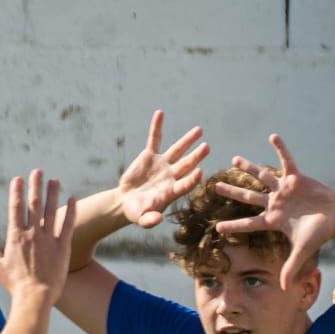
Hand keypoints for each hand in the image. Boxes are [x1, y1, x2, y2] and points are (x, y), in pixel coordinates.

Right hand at [0, 170, 76, 299]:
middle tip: (37, 171)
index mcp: (15, 237)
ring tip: (54, 180)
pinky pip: (67, 225)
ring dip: (52, 193)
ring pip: (51, 211)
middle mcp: (32, 234)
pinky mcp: (62, 248)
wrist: (34, 298)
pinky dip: (71, 211)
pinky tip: (74, 199)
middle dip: (35, 186)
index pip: (16, 208)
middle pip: (33, 204)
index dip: (16, 192)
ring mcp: (48, 240)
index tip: (18, 180)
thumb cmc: (14, 285)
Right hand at [118, 111, 209, 229]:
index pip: (185, 184)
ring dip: (187, 140)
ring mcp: (162, 164)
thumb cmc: (137, 212)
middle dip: (197, 156)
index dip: (192, 179)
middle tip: (207, 147)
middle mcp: (171, 176)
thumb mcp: (142, 219)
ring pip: (177, 150)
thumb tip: (158, 220)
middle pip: (187, 164)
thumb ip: (150, 220)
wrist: (127, 202)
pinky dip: (156, 127)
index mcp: (172, 192)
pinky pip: (154, 138)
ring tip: (199, 130)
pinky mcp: (150, 156)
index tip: (200, 172)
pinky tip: (160, 113)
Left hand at [210, 135, 334, 288]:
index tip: (217, 227)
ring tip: (235, 159)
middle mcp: (275, 203)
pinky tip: (272, 136)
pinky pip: (286, 160)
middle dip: (232, 192)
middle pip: (248, 196)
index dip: (233, 225)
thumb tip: (282, 288)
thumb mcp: (303, 250)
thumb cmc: (320, 234)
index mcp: (274, 220)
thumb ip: (290, 267)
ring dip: (249, 167)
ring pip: (262, 176)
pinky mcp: (296, 178)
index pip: (248, 223)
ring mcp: (284, 190)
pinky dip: (281, 149)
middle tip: (214, 186)